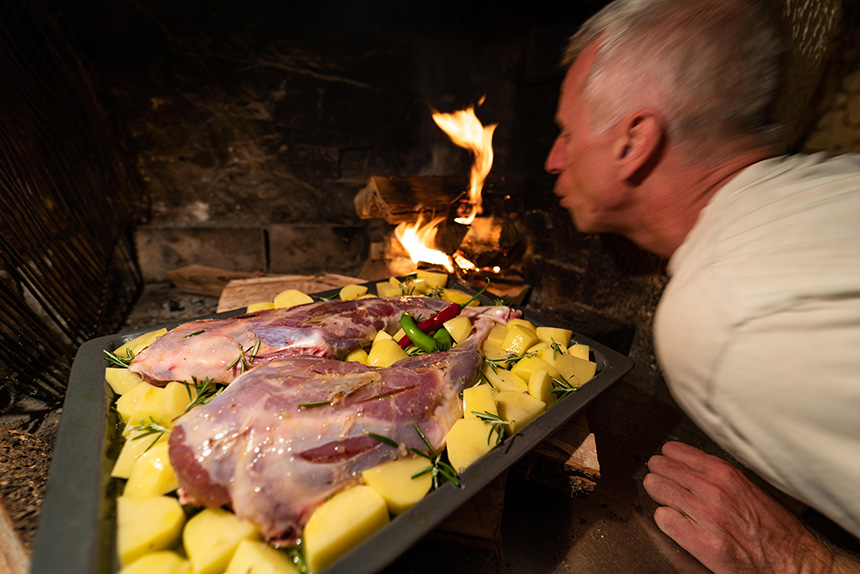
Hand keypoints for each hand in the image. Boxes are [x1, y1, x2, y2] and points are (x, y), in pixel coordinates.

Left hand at [643, 441, 859, 573]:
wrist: (794, 563)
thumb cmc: (774, 529)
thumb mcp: (747, 487)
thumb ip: (717, 476)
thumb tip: (687, 465)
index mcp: (725, 474)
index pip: (675, 451)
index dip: (667, 458)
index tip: (666, 462)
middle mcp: (714, 490)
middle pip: (661, 468)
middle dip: (658, 474)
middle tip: (659, 481)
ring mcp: (707, 516)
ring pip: (658, 489)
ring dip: (657, 494)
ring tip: (664, 500)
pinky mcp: (703, 543)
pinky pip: (664, 520)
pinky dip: (664, 520)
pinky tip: (673, 521)